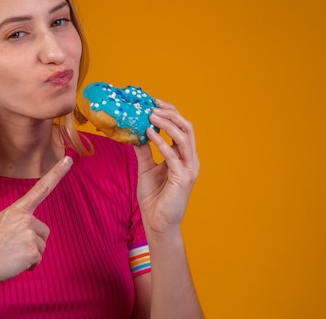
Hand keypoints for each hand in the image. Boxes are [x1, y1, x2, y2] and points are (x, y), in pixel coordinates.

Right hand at [0, 156, 72, 287]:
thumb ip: (17, 225)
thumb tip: (30, 238)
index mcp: (16, 210)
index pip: (40, 188)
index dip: (57, 173)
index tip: (68, 160)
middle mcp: (25, 218)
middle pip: (43, 231)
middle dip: (33, 242)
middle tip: (11, 248)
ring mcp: (29, 233)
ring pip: (41, 247)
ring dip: (29, 255)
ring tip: (9, 255)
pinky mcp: (32, 250)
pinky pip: (38, 260)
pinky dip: (28, 266)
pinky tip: (12, 264)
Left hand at [134, 99, 199, 235]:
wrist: (157, 222)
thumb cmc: (154, 197)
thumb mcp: (146, 168)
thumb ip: (143, 151)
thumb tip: (134, 133)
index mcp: (183, 156)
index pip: (181, 127)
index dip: (169, 113)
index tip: (153, 103)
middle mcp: (190, 160)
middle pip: (187, 128)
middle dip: (170, 114)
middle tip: (152, 106)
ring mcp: (189, 168)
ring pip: (184, 137)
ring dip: (167, 124)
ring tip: (151, 116)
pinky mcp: (183, 178)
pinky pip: (173, 155)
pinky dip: (161, 142)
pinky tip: (148, 135)